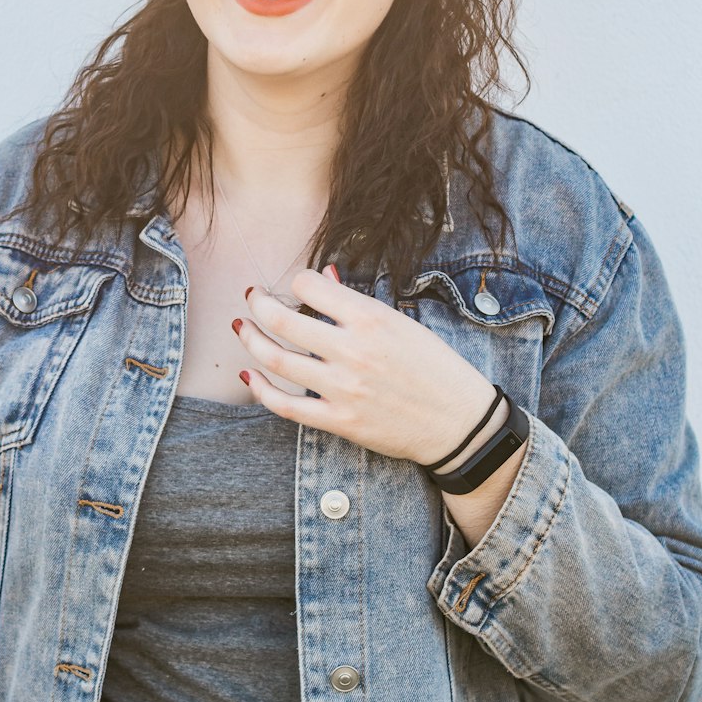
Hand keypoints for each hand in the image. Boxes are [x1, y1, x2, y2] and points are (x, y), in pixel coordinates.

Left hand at [233, 266, 497, 466]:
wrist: (458, 422)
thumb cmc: (434, 366)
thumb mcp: (400, 322)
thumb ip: (356, 302)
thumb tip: (323, 279)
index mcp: (370, 318)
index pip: (309, 286)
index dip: (297, 282)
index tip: (296, 287)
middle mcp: (352, 350)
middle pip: (282, 321)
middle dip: (259, 304)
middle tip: (252, 297)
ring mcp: (343, 388)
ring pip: (277, 360)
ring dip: (251, 340)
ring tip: (243, 327)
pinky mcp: (339, 421)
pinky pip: (286, 406)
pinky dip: (261, 389)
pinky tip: (249, 375)